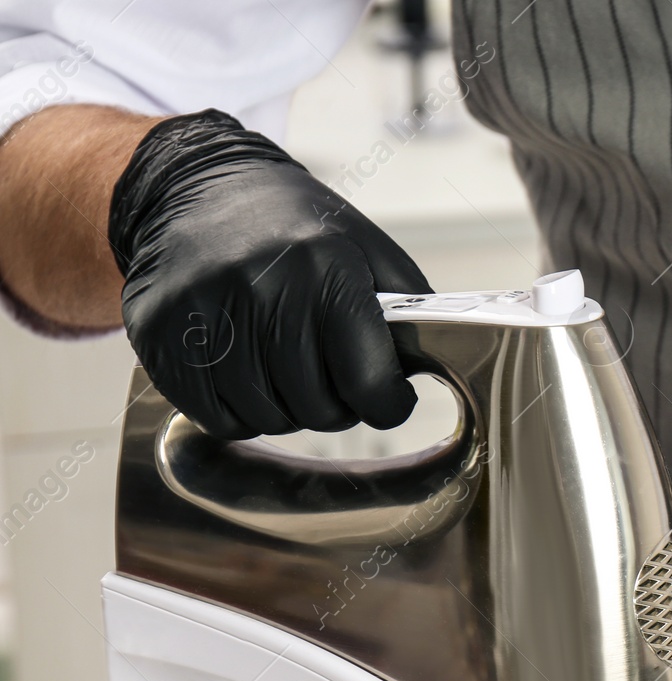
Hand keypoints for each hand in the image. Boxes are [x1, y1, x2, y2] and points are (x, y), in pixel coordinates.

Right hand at [109, 109, 429, 438]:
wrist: (195, 189)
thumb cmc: (294, 228)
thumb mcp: (367, 248)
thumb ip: (409, 309)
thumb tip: (434, 368)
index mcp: (323, 267)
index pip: (368, 380)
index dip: (389, 404)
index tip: (391, 399)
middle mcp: (259, 287)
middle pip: (318, 408)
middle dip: (339, 407)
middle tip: (337, 383)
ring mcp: (202, 311)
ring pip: (267, 420)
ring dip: (288, 411)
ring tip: (291, 372)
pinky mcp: (158, 334)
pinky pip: (216, 417)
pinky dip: (241, 413)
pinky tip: (250, 375)